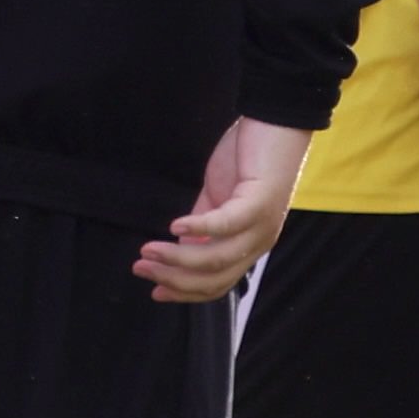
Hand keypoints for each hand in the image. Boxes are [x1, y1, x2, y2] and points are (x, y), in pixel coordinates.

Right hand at [136, 118, 305, 300]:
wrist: (277, 124)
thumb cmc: (249, 158)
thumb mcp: (219, 198)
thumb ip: (202, 225)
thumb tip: (179, 246)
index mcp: (248, 246)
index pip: (217, 285)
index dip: (184, 293)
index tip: (154, 292)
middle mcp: (259, 243)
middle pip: (214, 279)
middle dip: (173, 279)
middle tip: (141, 268)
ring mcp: (262, 226)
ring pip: (217, 258)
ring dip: (177, 258)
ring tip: (148, 249)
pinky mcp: (260, 203)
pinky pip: (227, 224)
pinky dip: (198, 228)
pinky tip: (174, 225)